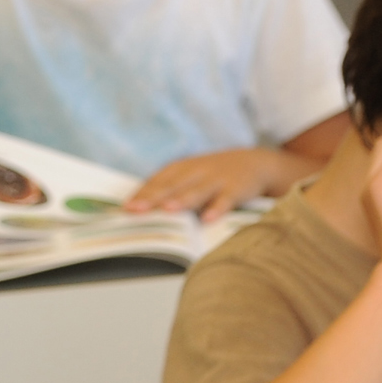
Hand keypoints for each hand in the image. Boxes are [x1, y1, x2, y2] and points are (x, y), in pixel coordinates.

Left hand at [124, 145, 310, 214]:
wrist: (255, 162)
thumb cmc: (214, 175)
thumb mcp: (191, 175)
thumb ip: (170, 189)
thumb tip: (139, 211)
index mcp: (180, 169)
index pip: (157, 182)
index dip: (142, 194)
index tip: (126, 209)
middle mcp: (195, 172)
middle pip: (172, 186)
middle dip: (153, 198)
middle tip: (136, 210)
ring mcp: (216, 180)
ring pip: (197, 191)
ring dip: (183, 200)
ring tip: (168, 210)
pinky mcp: (237, 188)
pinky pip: (226, 200)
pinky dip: (218, 209)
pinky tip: (209, 219)